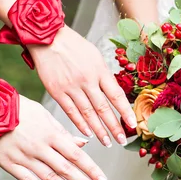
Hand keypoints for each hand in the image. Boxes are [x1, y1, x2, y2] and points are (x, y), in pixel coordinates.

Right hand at [0, 96, 109, 179]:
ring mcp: (24, 157)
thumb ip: (64, 132)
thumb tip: (84, 144)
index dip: (92, 170)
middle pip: (67, 170)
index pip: (77, 156)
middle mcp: (40, 147)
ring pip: (51, 178)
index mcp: (52, 134)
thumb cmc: (20, 109)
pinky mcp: (9, 164)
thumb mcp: (45, 115)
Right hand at [28, 27, 136, 146]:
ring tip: (107, 142)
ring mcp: (71, 87)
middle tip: (122, 141)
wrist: (47, 38)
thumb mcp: (96, 56)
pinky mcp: (56, 91)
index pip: (117, 96)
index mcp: (100, 70)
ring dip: (98, 130)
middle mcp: (87, 80)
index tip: (134, 125)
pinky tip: (88, 133)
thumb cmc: (74, 46)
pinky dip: (80, 124)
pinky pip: (70, 111)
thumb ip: (104, 75)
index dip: (125, 112)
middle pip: (103, 108)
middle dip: (114, 127)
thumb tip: (115, 94)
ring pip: (88, 113)